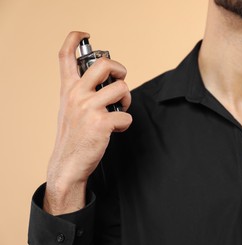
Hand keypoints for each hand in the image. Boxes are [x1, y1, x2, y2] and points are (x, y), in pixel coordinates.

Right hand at [44, 31, 131, 214]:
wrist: (68, 163)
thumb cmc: (73, 135)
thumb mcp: (70, 108)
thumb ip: (82, 92)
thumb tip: (108, 82)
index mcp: (68, 89)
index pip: (65, 56)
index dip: (75, 39)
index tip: (84, 34)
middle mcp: (77, 94)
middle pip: (104, 64)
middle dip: (120, 70)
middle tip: (120, 80)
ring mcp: (89, 108)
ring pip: (122, 89)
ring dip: (127, 99)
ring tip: (120, 110)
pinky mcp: (102, 123)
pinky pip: (126, 115)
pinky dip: (126, 123)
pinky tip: (117, 129)